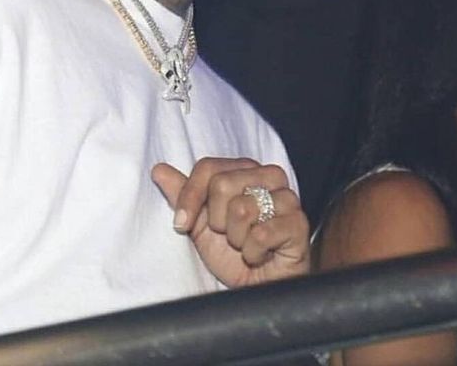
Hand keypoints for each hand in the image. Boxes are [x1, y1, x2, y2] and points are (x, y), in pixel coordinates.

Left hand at [152, 157, 309, 287]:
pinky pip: (261, 232)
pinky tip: (261, 254)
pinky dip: (253, 252)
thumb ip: (183, 194)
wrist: (259, 288)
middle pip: (222, 185)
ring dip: (236, 239)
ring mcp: (287, 198)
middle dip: (216, 221)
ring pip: (241, 208)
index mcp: (245, 169)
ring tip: (246, 245)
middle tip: (229, 236)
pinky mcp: (298, 223)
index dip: (190, 197)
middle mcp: (269, 176)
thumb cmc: (232, 253)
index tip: (181, 224)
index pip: (208, 167)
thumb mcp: (200, 224)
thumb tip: (158, 169)